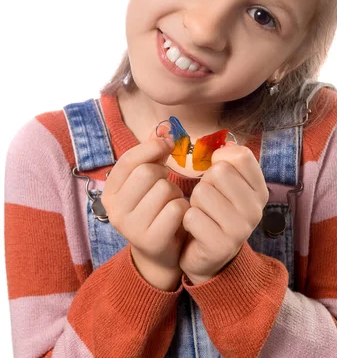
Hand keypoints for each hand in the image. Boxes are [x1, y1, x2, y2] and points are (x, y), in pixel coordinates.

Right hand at [101, 131, 189, 290]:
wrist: (160, 253)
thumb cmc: (155, 209)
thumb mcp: (148, 180)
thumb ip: (152, 153)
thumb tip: (163, 126)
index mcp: (110, 192)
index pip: (129, 159)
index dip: (152, 147)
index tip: (168, 144)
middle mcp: (114, 210)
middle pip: (146, 172)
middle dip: (164, 175)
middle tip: (166, 186)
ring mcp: (131, 227)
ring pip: (164, 189)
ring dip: (175, 193)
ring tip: (171, 204)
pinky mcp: (151, 240)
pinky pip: (176, 209)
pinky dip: (184, 209)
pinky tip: (179, 217)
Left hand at [179, 142, 268, 284]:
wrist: (209, 257)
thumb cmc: (216, 212)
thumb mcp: (228, 186)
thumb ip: (229, 162)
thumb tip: (225, 143)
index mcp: (260, 191)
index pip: (242, 156)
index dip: (221, 157)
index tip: (216, 171)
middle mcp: (255, 210)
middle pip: (219, 172)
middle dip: (205, 182)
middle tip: (208, 200)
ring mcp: (240, 230)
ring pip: (202, 192)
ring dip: (195, 202)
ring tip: (202, 214)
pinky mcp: (220, 246)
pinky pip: (191, 216)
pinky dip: (187, 220)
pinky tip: (196, 230)